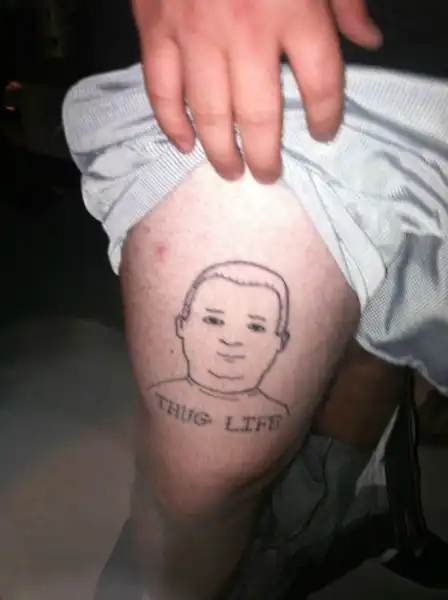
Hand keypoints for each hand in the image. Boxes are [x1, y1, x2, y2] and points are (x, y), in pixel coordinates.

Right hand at [133, 0, 381, 182]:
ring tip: (231, 173)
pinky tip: (184, 145)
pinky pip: (161, 91)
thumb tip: (370, 41)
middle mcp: (246, 30)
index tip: (324, 134)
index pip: (321, 84)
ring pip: (209, 113)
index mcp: (294, 8)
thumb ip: (346, 0)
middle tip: (267, 176)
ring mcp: (194, 33)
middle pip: (259, 115)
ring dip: (221, 153)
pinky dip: (171, 124)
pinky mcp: (155, 30)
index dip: (326, 118)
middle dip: (266, 155)